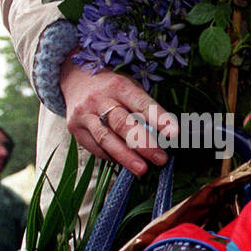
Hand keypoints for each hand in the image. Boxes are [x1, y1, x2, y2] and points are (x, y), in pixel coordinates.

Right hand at [59, 56, 176, 174]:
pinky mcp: (75, 128)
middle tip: (161, 159)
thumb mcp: (130, 88)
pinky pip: (95, 147)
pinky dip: (112, 157)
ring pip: (106, 138)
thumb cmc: (113, 88)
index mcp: (119, 86)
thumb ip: (145, 109)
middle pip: (123, 124)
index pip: (142, 104)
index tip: (174, 134)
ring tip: (142, 170)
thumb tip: (166, 137)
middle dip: (144, 144)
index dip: (159, 119)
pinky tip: (125, 164)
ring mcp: (85, 114)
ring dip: (126, 157)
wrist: (76, 80)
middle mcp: (99, 99)